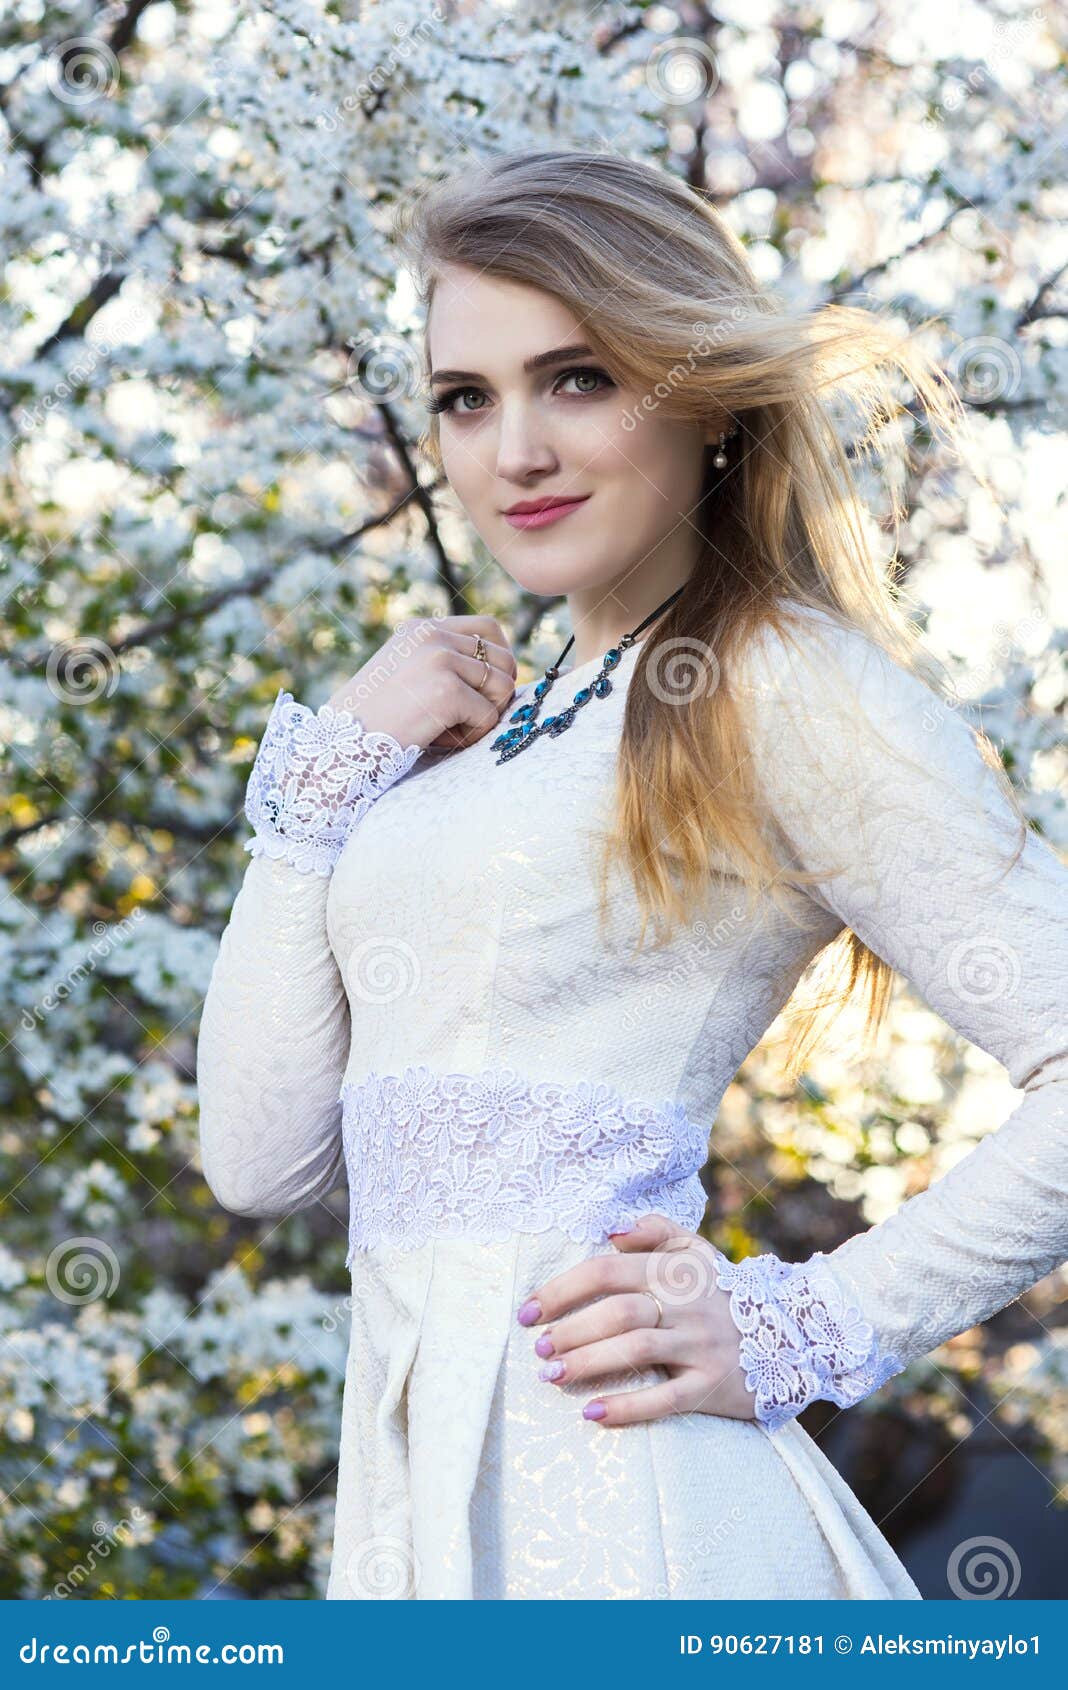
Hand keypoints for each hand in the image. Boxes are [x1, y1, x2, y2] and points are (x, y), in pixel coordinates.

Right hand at [326, 614, 518, 753]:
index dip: (501, 660)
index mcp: (421, 628)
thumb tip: (504, 672)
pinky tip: (439, 740)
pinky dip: (471, 736)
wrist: (339, 746)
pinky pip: (488, 716)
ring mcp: (439, 659)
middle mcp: (432, 635)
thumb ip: (444, 662)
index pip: (489, 628)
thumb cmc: (373, 721)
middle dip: (496, 694)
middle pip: (503, 658)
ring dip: (483, 716)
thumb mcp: (406, 675)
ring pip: (502, 686)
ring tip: (448, 730)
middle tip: (469, 718)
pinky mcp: (446, 690)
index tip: (489, 690)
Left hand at [515, 1212, 757, 1427]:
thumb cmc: (723, 1293)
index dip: (562, 1290)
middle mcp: (687, 1305)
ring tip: (551, 1376)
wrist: (793, 1334)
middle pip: (618, 1312)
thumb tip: (609, 1231)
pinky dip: (626, 1407)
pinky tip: (592, 1414)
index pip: (607, 1272)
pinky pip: (665, 1399)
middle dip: (570, 1330)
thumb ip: (654, 1229)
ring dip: (588, 1363)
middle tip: (538, 1349)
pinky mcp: (712, 1387)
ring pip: (637, 1350)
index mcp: (674, 1271)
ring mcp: (700, 1346)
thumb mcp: (695, 1250)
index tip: (528, 1311)